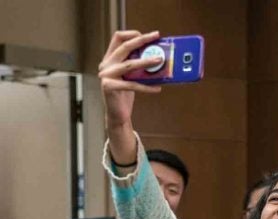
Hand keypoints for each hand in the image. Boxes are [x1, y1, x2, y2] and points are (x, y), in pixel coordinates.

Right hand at [98, 30, 161, 162]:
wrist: (118, 115)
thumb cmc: (126, 94)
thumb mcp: (132, 76)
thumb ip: (138, 65)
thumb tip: (158, 56)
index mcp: (110, 58)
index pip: (118, 38)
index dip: (133, 34)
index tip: (150, 35)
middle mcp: (105, 64)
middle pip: (124, 46)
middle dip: (141, 40)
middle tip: (156, 38)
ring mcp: (105, 75)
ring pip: (129, 64)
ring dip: (147, 61)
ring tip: (160, 60)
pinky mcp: (109, 87)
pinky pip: (132, 84)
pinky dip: (147, 86)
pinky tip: (158, 88)